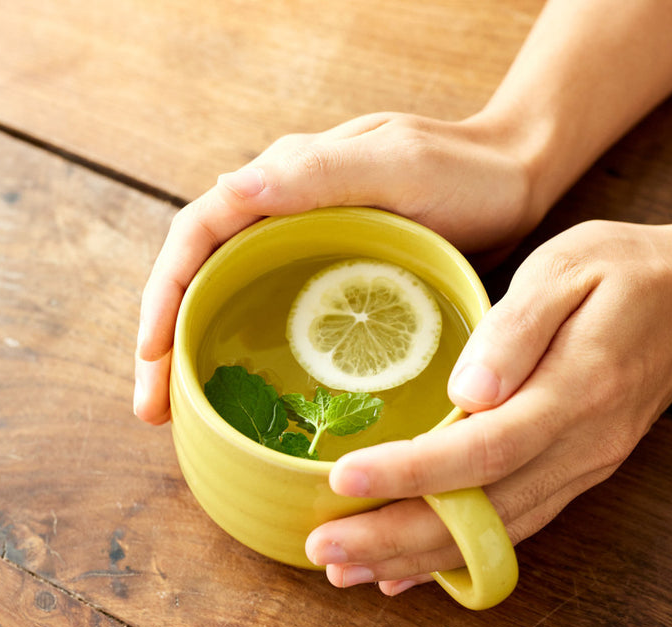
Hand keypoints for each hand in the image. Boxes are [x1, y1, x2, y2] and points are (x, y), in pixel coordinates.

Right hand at [134, 112, 541, 423]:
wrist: (521, 182)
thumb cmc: (467, 170)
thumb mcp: (398, 164)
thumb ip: (321, 173)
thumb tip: (226, 190)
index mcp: (286, 181)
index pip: (199, 234)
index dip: (164, 292)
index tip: (151, 353)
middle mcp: (284, 216)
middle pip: (200, 276)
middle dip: (165, 339)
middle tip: (152, 409)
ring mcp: (308, 251)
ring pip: (230, 302)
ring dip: (197, 354)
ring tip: (181, 416)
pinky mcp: (335, 283)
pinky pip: (276, 320)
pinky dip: (249, 358)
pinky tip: (250, 403)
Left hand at [305, 220, 671, 594]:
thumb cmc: (627, 273)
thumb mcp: (568, 268)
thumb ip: (515, 329)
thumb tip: (466, 388)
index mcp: (574, 392)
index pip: (481, 449)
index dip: (411, 472)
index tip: (344, 479)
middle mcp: (579, 448)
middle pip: (480, 514)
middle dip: (394, 538)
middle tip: (323, 549)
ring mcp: (581, 469)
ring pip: (492, 536)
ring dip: (415, 558)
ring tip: (345, 567)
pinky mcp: (575, 474)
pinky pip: (511, 529)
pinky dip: (455, 556)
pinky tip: (406, 569)